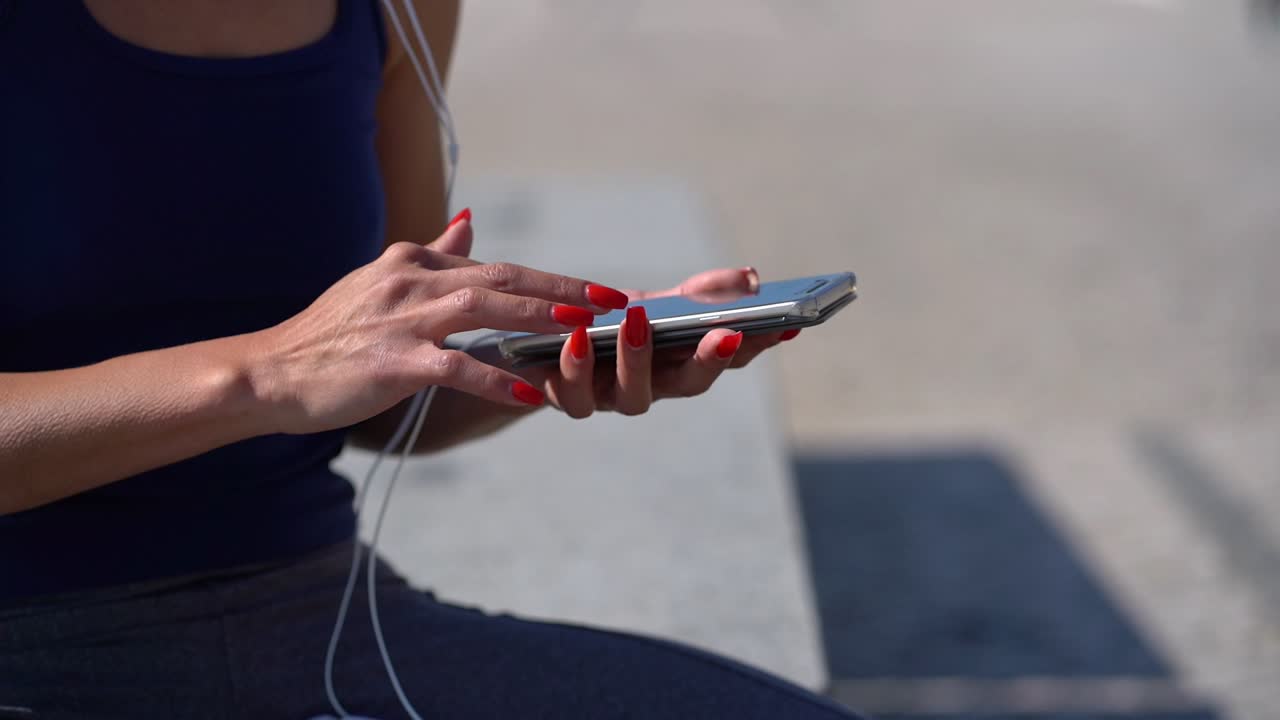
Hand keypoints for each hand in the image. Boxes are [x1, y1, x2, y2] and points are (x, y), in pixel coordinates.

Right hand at [244, 216, 629, 433]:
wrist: (272, 371)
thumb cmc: (332, 333)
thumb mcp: (383, 281)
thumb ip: (433, 254)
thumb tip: (470, 223)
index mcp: (413, 262)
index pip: (496, 266)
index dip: (552, 279)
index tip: (597, 290)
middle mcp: (411, 281)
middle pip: (502, 279)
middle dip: (562, 290)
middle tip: (612, 300)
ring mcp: (401, 320)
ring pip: (484, 309)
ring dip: (538, 317)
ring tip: (584, 330)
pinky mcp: (392, 362)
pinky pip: (454, 368)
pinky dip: (494, 379)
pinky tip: (530, 393)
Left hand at [522, 267, 801, 417]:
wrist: (539, 348)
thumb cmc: (609, 323)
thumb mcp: (655, 303)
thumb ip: (701, 293)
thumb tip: (750, 276)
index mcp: (681, 364)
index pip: (730, 358)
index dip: (758, 345)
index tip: (783, 324)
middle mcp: (653, 389)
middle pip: (690, 384)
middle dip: (710, 360)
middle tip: (725, 332)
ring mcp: (610, 399)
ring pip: (632, 397)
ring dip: (638, 361)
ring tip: (637, 320)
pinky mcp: (565, 397)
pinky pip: (572, 393)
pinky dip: (576, 365)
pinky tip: (579, 335)